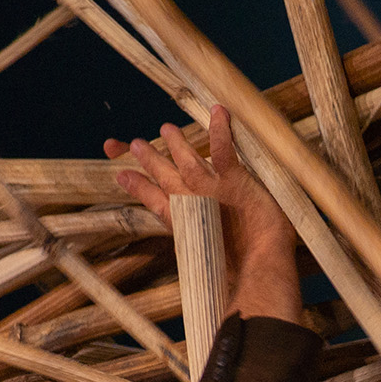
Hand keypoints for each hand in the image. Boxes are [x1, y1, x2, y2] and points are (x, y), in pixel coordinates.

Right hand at [106, 104, 293, 276]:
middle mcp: (191, 202)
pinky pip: (222, 148)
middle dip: (148, 159)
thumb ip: (203, 247)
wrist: (258, 266)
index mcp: (183, 222)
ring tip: (166, 128)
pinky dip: (220, 129)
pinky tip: (218, 111)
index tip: (122, 176)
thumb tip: (203, 259)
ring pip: (186, 160)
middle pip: (164, 176)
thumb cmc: (242, 270)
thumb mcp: (210, 259)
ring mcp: (209, 189)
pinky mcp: (231, 180)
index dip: (138, 187)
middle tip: (133, 144)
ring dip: (176, 142)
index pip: (155, 200)